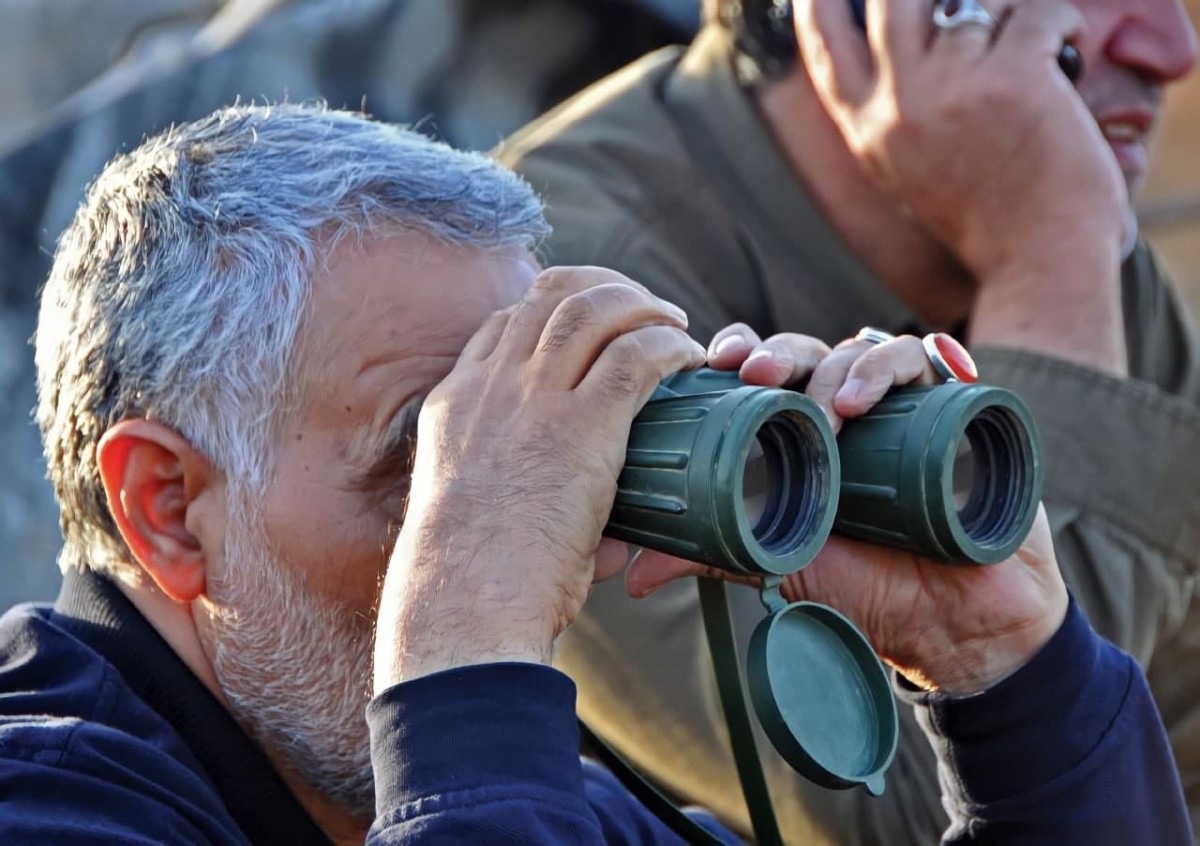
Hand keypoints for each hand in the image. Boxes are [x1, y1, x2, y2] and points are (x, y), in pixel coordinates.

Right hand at [374, 267, 705, 690]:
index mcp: (455, 402)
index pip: (504, 322)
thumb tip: (598, 539)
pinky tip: (689, 357)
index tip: (589, 320)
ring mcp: (533, 400)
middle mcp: (490, 386)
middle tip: (645, 309)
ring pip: (593, 310)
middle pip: (551, 296)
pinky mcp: (581, 426)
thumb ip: (518, 498)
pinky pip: (635, 357)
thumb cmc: (469, 582)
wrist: (463, 602)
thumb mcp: (470, 513)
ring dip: (642, 306)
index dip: (552, 306)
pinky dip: (669, 347)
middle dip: (605, 288)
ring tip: (675, 323)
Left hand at [629, 326, 1068, 693]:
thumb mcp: (781, 565)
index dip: (738, 354)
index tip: (714, 365)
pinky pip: (933, 363)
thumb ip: (712, 556)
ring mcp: (902, 408)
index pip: (764, 371)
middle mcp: (848, 412)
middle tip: (756, 375)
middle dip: (779, 354)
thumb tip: (632, 577)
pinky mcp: (956, 409)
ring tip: (833, 409)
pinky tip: (881, 394)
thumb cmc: (867, 590)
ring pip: (865, 349)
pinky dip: (906, 364)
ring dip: (843, 367)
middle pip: (807, 352)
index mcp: (800, 434)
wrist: (956, 628)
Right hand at [792, 0, 1126, 278]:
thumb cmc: (987, 221)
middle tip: (964, 4)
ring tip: (1033, 42)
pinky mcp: (1013, 78)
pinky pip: (1036, 10)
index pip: (825, 44)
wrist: (1036, 263)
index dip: (822, 2)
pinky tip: (1064, 51)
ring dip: (1009, 10)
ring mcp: (952, 88)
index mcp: (869, 130)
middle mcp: (899, 105)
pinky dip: (1059, 22)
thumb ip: (896, 112)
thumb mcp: (911, 171)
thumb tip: (910, 41)